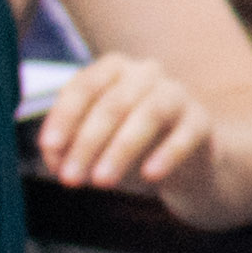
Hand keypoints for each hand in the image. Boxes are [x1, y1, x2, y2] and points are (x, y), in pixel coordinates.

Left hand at [29, 54, 214, 197]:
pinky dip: (166, 154)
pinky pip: (185, 134)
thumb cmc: (125, 149)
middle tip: (71, 179)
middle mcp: (146, 73)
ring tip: (102, 182)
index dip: (65, 117)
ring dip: (121, 149)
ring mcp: (177, 94)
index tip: (49, 148)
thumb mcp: (90, 148)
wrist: (181, 165)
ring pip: (149, 114)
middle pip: (114, 103)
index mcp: (112, 70)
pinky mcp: (201, 120)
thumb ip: (67, 149)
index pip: (84, 86)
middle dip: (88, 143)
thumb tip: (56, 158)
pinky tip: (150, 176)